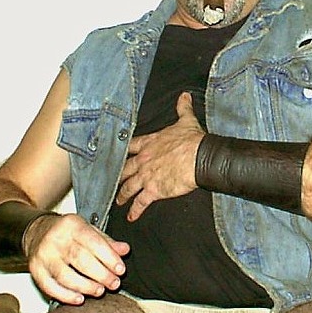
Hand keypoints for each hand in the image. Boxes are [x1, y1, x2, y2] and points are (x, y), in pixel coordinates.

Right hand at [24, 213, 129, 304]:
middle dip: (100, 275)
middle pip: (80, 260)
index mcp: (72, 225)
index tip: (120, 269)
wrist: (36, 231)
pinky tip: (79, 299)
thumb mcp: (88, 229)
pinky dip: (66, 295)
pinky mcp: (35, 270)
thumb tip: (124, 250)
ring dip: (85, 287)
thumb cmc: (66, 231)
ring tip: (99, 291)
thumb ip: (106, 241)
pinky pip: (50, 287)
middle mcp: (55, 239)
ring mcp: (43, 255)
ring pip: (65, 276)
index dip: (109, 258)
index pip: (93, 242)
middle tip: (114, 283)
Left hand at [116, 92, 204, 220]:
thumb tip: (184, 95)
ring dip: (122, 195)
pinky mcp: (153, 190)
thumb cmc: (192, 140)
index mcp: (149, 143)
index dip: (123, 151)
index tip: (117, 156)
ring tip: (118, 201)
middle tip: (113, 182)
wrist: (198, 157)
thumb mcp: (186, 121)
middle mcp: (143, 159)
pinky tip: (131, 217)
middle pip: (125, 169)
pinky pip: (140, 202)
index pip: (131, 146)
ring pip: (128, 187)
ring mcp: (146, 176)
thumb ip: (182, 108)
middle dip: (118, 176)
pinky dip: (135, 210)